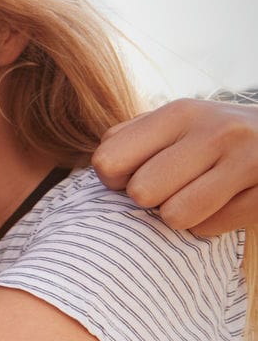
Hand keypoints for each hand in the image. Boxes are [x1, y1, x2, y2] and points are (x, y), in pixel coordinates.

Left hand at [93, 98, 257, 234]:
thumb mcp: (179, 123)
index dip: (114, 179)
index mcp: (179, 112)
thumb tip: (98, 165)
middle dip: (151, 199)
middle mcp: (213, 131)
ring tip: (200, 196)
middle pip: (141, 193)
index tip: (134, 176)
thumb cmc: (218, 138)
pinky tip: (228, 202)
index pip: (108, 160)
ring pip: (175, 216)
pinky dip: (212, 224)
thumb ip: (133, 138)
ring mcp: (246, 160)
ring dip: (181, 216)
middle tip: (175, 187)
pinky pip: (211, 228)